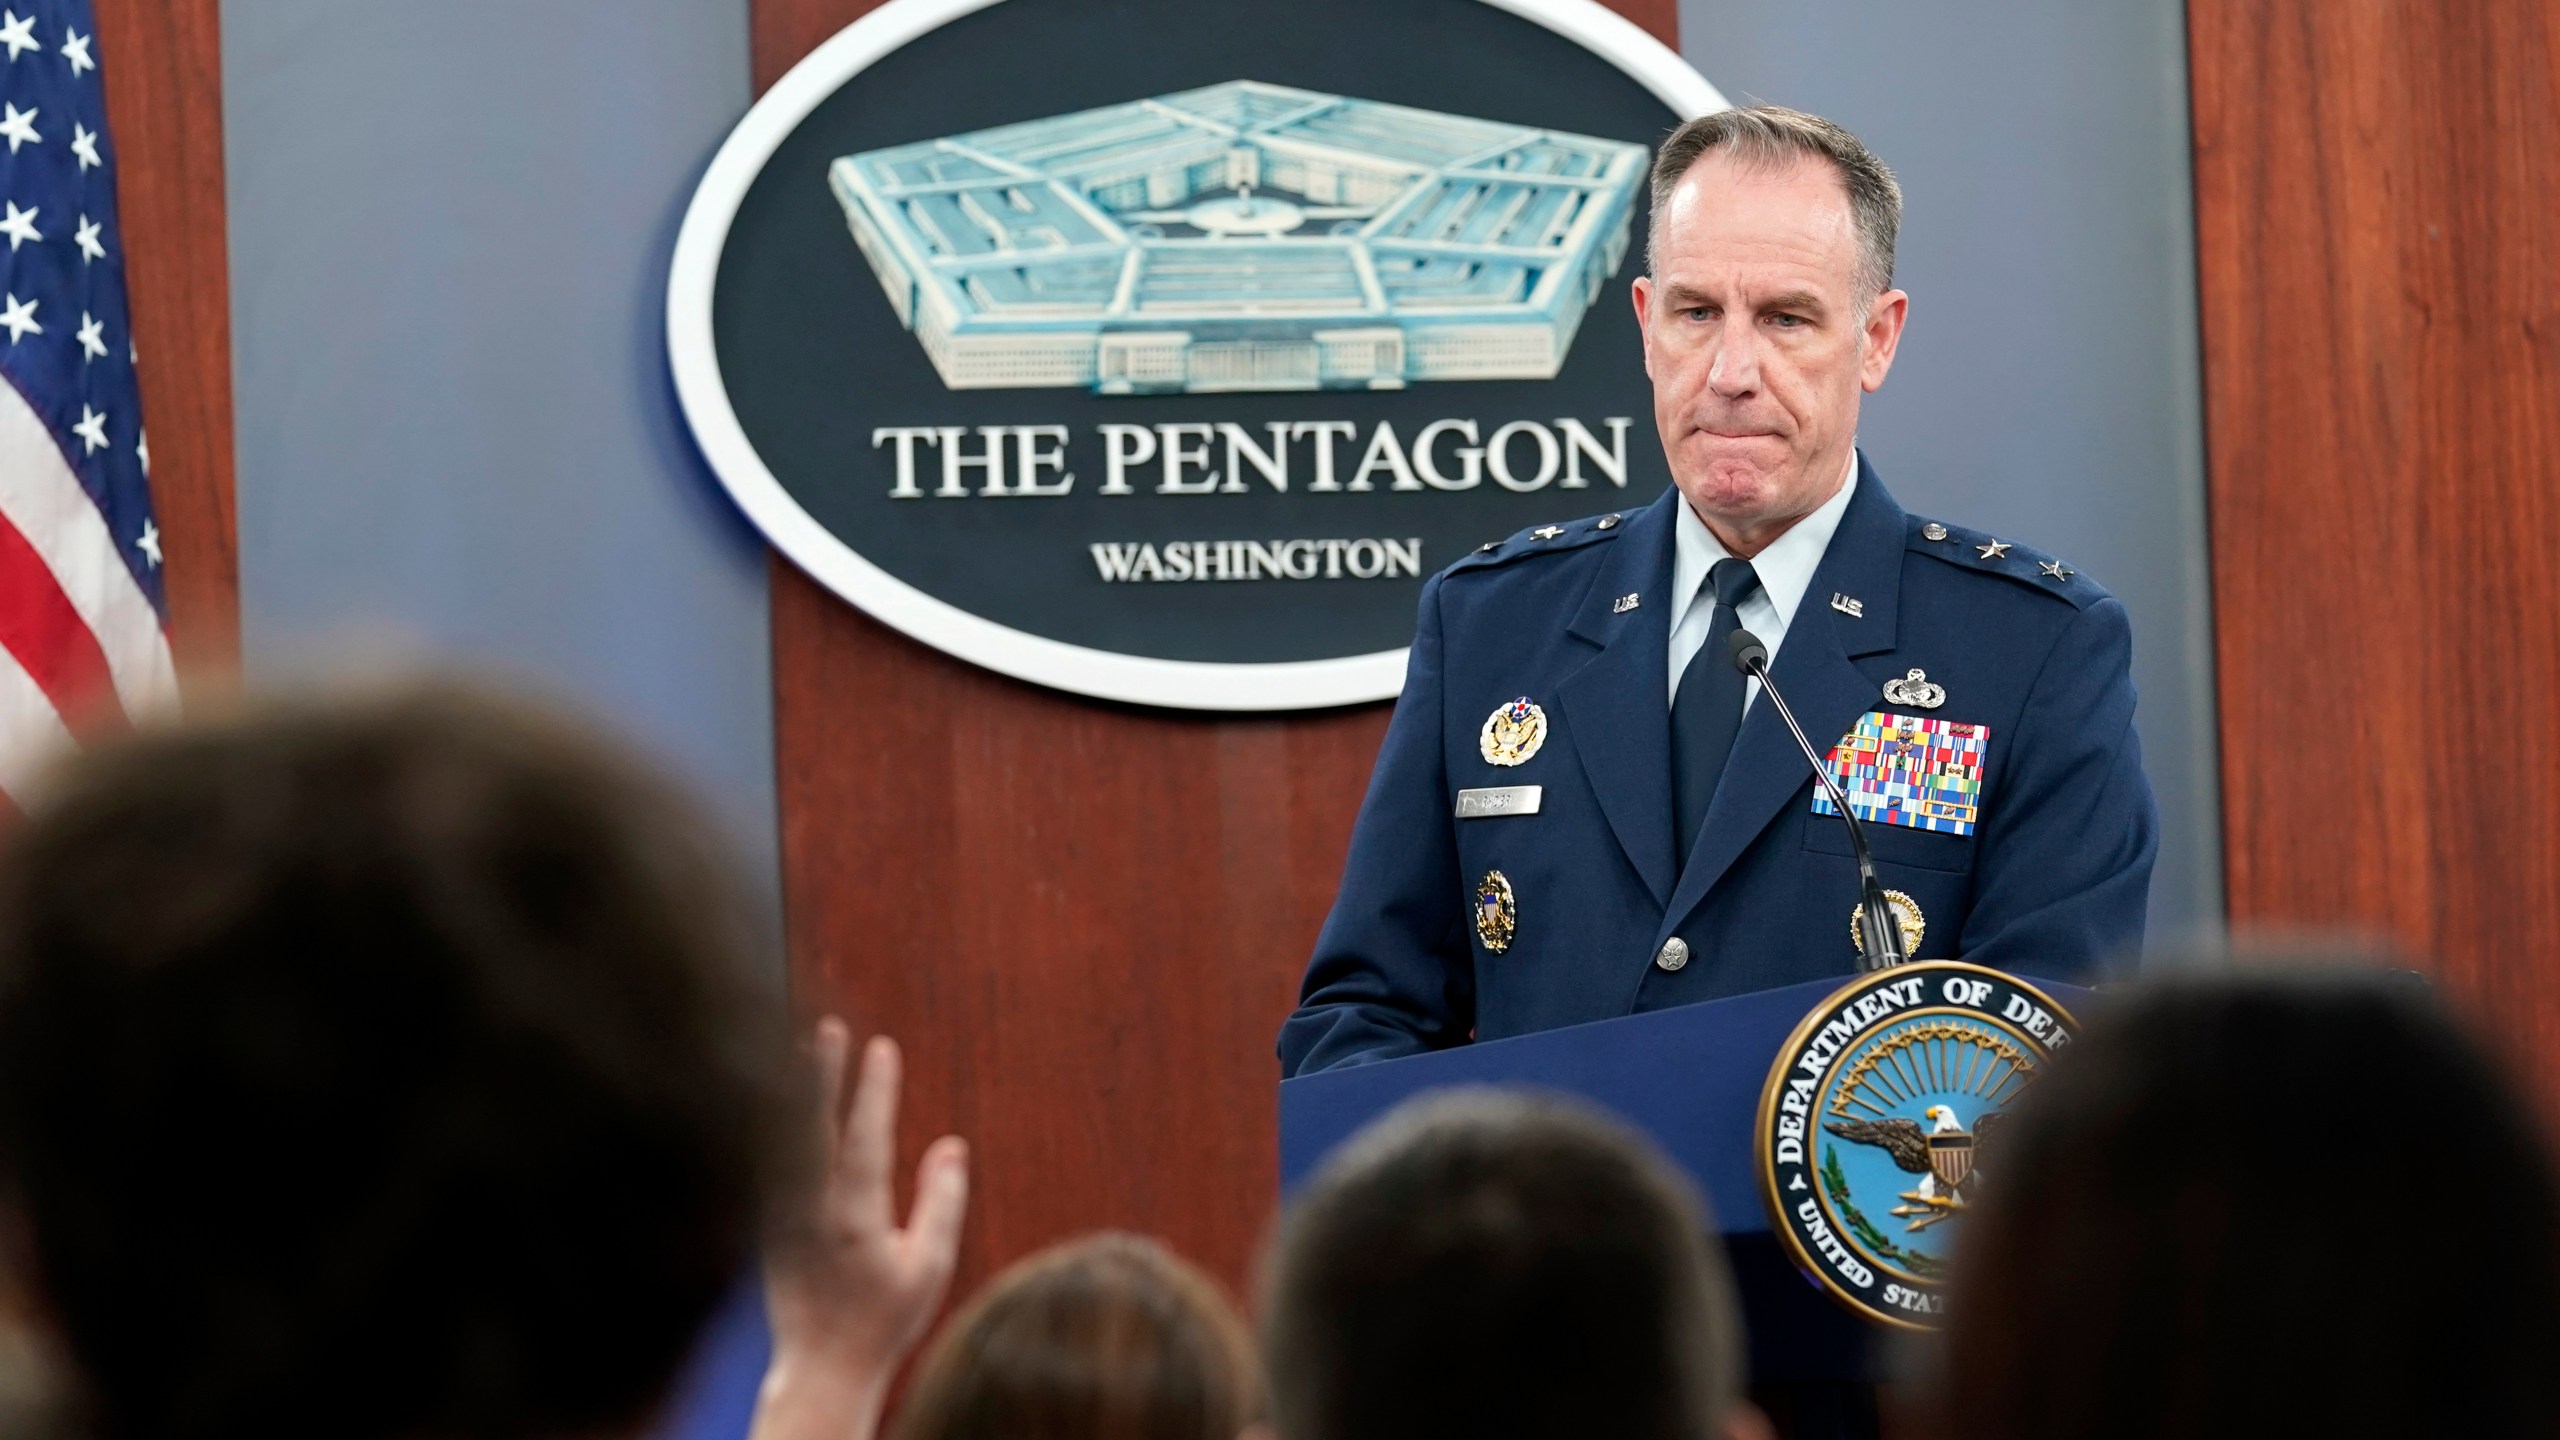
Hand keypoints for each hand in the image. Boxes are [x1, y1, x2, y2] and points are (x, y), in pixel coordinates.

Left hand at [750, 1021, 969, 1439]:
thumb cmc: (883, 1321)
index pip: (865, 1139)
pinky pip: (765, 1163)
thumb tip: (950, 1144)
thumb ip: (941, 1204)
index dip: (874, 1091)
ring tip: (796, 1049)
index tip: (882, 1046)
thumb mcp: (929, 1268)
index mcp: (854, 1221)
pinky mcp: (762, 1228)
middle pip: (810, 1129)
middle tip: (826, 1027)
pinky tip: (776, 1101)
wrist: (819, 1368)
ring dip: (790, 1094)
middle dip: (819, 1075)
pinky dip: (770, 1126)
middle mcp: (809, 1214)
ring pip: (781, 1141)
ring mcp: (779, 1220)